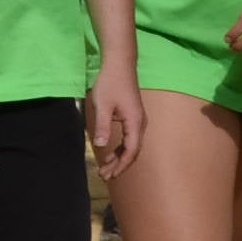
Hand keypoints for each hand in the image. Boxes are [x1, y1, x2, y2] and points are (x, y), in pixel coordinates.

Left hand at [86, 61, 145, 176]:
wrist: (120, 64)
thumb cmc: (110, 83)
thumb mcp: (102, 105)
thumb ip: (103, 126)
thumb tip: (101, 146)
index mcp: (135, 122)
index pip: (131, 150)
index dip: (121, 165)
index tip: (110, 176)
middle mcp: (140, 123)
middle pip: (133, 151)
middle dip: (120, 165)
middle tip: (104, 176)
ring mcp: (137, 120)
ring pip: (131, 145)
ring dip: (119, 157)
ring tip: (106, 168)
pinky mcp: (133, 116)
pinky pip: (129, 138)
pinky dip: (120, 148)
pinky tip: (110, 152)